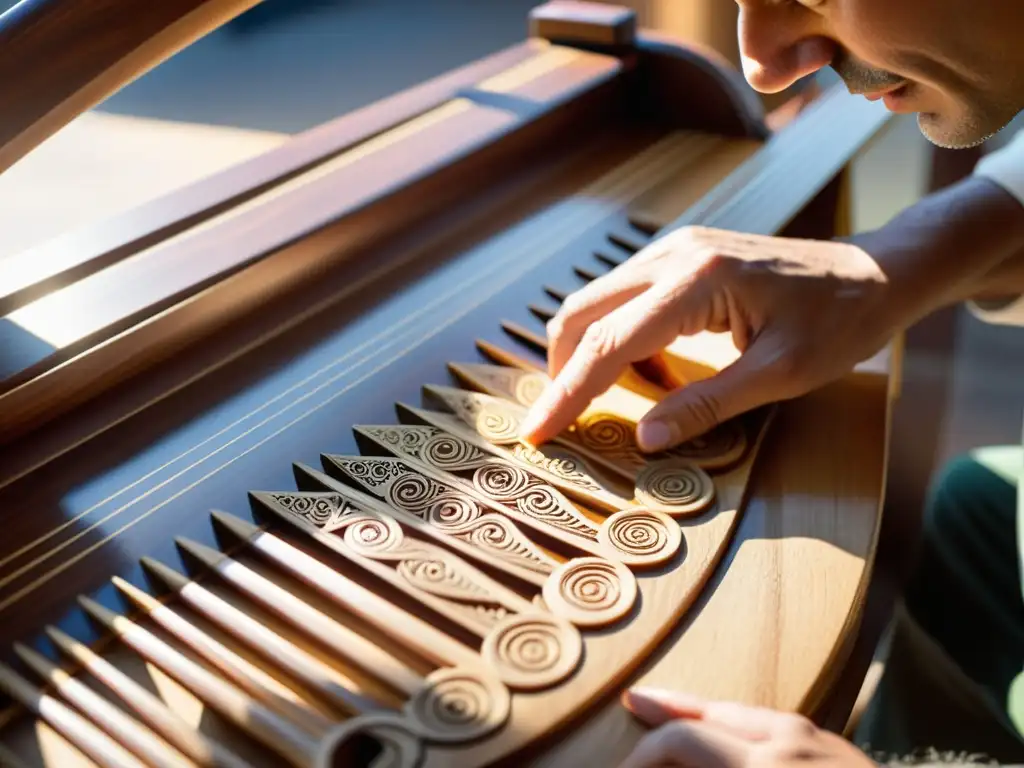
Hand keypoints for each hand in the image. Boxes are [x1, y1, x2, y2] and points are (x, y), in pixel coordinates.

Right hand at [519, 225, 903, 450]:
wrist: (874, 273)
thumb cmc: (840, 322)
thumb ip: (707, 405)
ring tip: (634, 397)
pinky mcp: (680, 257)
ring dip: (595, 354)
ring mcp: (674, 250)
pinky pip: (625, 298)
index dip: (568, 392)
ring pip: (596, 302)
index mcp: (698, 282)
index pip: (609, 342)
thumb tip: (644, 439)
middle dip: (565, 370)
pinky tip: (658, 371)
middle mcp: (674, 255)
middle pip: (582, 312)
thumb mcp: (780, 375)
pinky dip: (622, 339)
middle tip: (569, 420)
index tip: (538, 432)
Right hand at [619, 688, 876, 767]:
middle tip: (632, 714)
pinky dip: (739, 723)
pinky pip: (774, 722)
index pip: (680, 740)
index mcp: (763, 767)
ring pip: (740, 711)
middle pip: (704, 714)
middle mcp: (786, 741)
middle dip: (662, 717)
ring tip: (669, 709)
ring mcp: (817, 740)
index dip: (641, 758)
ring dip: (700, 713)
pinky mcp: (839, 748)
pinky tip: (730, 731)